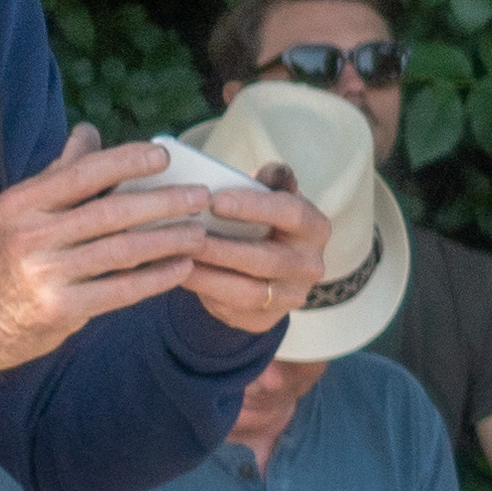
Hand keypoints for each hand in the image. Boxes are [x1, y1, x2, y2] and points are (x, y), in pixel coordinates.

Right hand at [0, 128, 263, 372]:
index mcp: (20, 204)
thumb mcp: (15, 212)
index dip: (125, 161)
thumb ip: (56, 175)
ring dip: (167, 240)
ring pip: (121, 251)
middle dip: (162, 202)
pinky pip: (120, 291)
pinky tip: (181, 268)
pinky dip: (155, 278)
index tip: (163, 155)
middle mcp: (30, 236)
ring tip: (199, 232)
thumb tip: (88, 131)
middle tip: (200, 196)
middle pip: (110, 212)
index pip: (81, 173)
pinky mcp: (59, 310)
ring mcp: (44, 275)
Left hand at [166, 161, 332, 340]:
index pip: (290, 214)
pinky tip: (180, 278)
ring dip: (209, 277)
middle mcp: (310, 265)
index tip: (214, 201)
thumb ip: (270, 181)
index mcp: (315, 227)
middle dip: (223, 248)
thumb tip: (274, 170)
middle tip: (186, 236)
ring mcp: (290, 296)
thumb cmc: (264, 220)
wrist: (266, 268)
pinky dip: (205, 295)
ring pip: (249, 292)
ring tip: (177, 260)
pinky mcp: (266, 320)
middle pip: (267, 259)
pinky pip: (235, 312)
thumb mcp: (269, 196)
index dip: (253, 207)